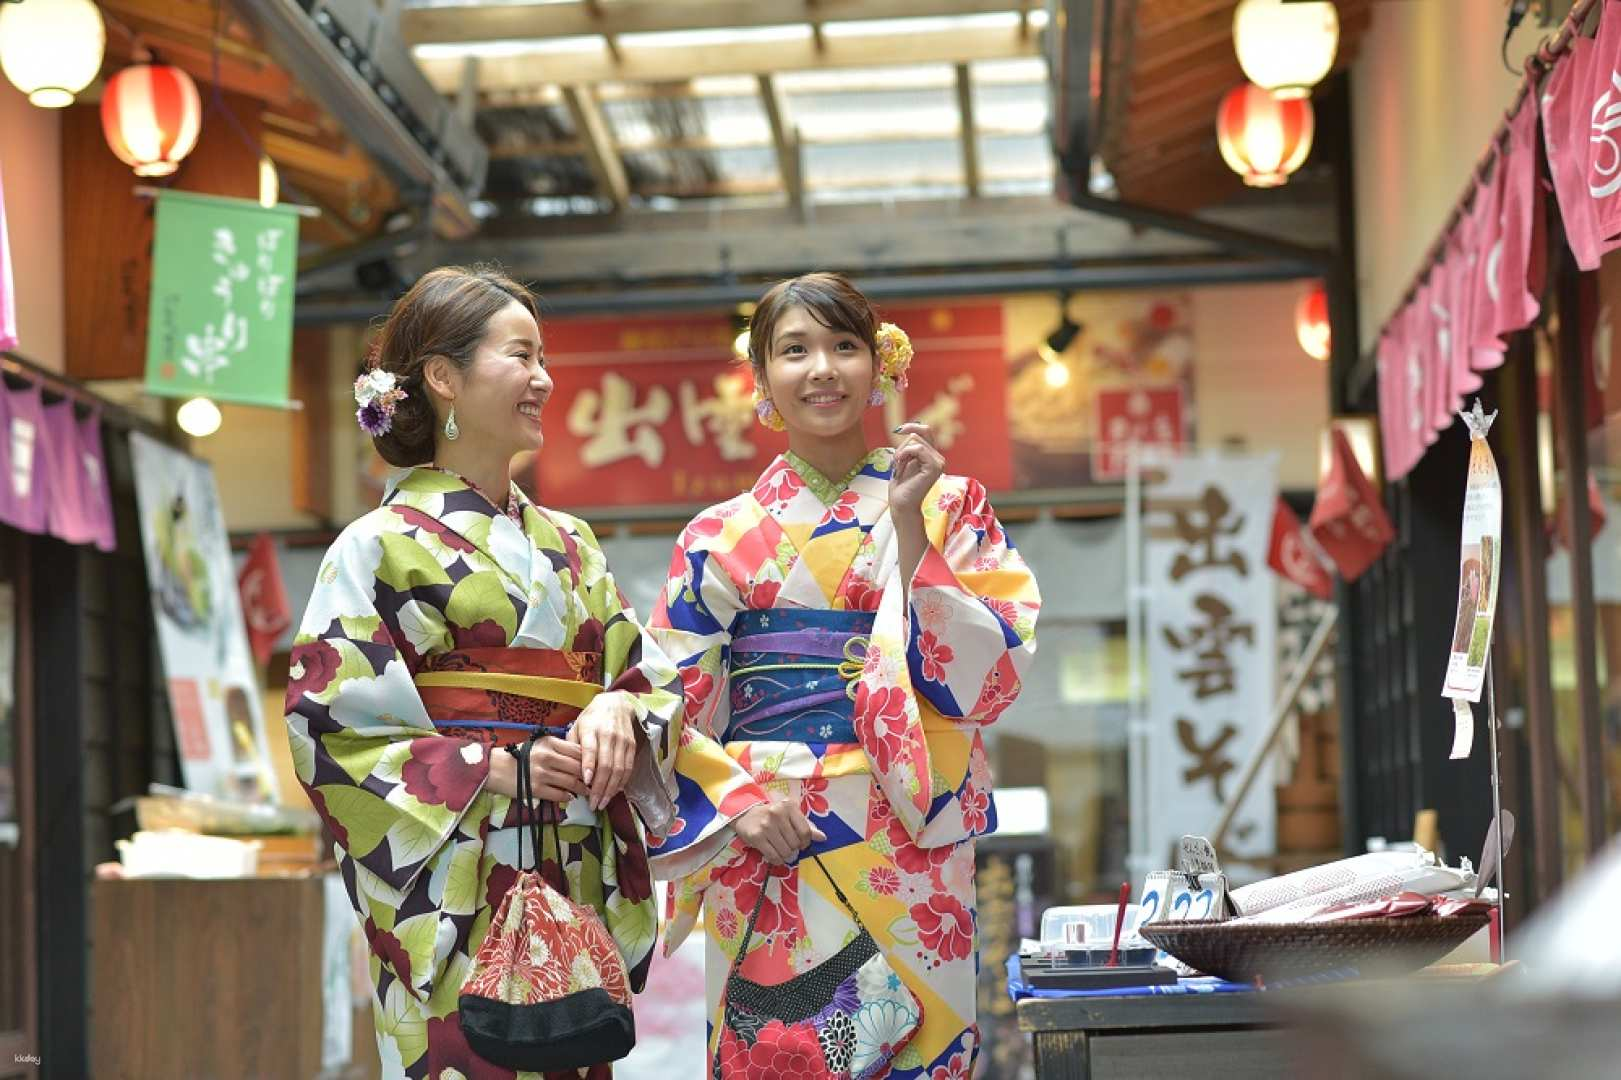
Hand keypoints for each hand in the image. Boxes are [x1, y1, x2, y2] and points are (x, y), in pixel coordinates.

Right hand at [487, 739, 586, 803]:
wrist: (494, 768)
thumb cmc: (520, 755)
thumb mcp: (539, 744)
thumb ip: (559, 748)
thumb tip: (583, 757)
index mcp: (550, 742)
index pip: (578, 750)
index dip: (590, 759)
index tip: (597, 766)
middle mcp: (547, 756)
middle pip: (578, 767)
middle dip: (590, 776)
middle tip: (596, 782)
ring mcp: (541, 773)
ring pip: (571, 782)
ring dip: (582, 789)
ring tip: (587, 792)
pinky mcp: (536, 789)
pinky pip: (559, 795)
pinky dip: (568, 797)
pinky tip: (571, 797)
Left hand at [567, 691, 638, 810]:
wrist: (616, 704)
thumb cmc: (591, 719)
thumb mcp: (576, 727)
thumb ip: (572, 747)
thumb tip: (569, 771)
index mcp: (591, 730)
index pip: (590, 750)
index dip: (588, 767)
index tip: (585, 783)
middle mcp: (608, 735)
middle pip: (606, 765)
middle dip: (600, 788)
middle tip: (593, 804)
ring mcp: (622, 741)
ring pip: (619, 769)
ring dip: (611, 789)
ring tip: (603, 802)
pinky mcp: (632, 745)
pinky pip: (629, 767)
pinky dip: (622, 782)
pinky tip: (615, 792)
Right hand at [734, 797, 824, 865]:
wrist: (745, 814)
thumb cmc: (772, 816)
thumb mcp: (790, 816)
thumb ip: (807, 826)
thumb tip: (822, 837)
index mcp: (789, 806)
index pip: (805, 831)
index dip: (805, 842)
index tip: (801, 844)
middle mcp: (777, 813)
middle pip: (795, 843)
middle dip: (793, 849)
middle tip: (787, 845)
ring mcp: (766, 825)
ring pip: (785, 851)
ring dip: (785, 855)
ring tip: (780, 849)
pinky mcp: (756, 836)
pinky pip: (773, 856)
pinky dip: (776, 860)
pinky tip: (774, 855)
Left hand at [889, 422, 944, 519]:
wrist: (901, 504)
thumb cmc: (900, 486)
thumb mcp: (903, 460)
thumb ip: (909, 446)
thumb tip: (908, 429)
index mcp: (932, 455)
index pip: (926, 430)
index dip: (912, 426)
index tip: (898, 430)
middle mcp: (938, 457)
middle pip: (917, 434)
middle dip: (902, 446)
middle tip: (897, 463)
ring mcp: (939, 462)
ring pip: (916, 440)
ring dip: (901, 452)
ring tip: (899, 468)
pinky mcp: (935, 467)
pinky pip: (919, 448)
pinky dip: (905, 453)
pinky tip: (900, 464)